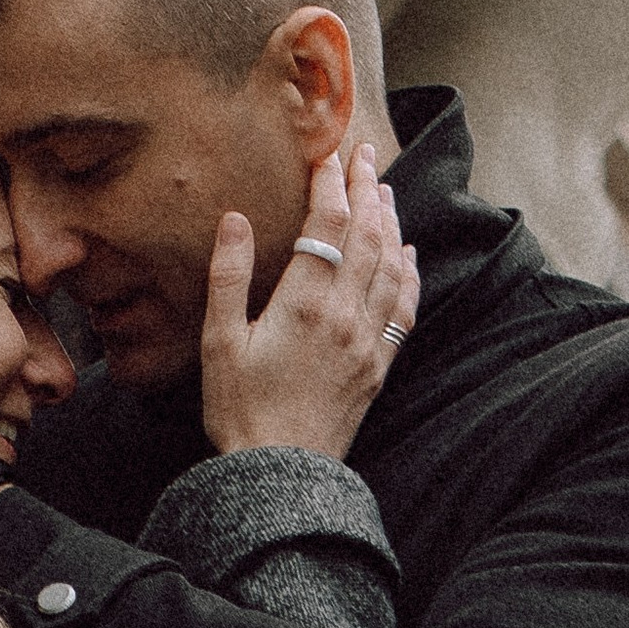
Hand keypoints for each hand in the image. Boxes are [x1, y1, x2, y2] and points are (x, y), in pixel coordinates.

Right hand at [200, 145, 419, 458]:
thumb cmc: (240, 408)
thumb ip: (228, 275)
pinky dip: (409, 272)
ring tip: (383, 190)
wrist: (280, 474)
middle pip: (367, 235)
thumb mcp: (219, 340)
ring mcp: (368, 341)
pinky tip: (407, 252)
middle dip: (366, 188)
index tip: (327, 153)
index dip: (330, 182)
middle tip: (362, 154)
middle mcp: (346, 315)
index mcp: (305, 303)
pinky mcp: (379, 365)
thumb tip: (235, 218)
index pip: (328, 224)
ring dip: (390, 222)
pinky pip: (404, 307)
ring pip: (391, 266)